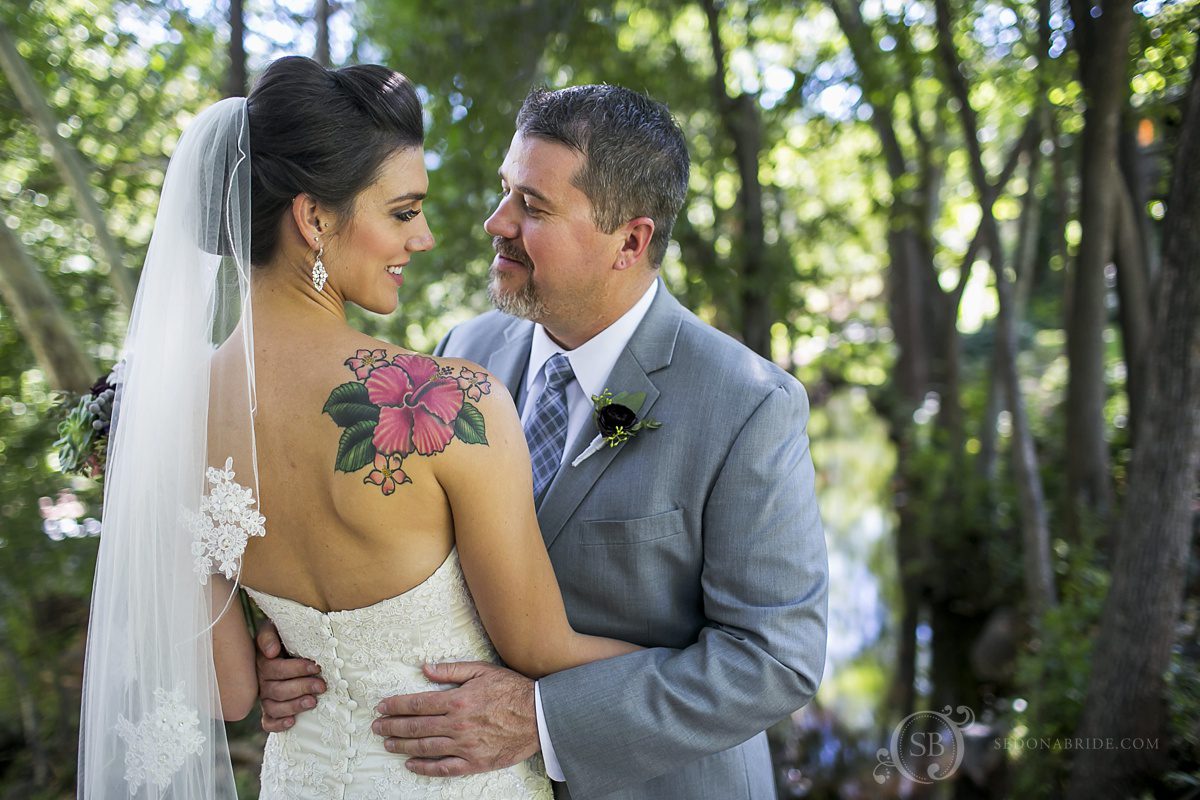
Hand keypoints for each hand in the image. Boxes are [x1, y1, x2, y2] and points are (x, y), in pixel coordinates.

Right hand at [256, 621, 325, 731]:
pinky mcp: (270, 711)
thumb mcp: (274, 628)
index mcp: (262, 661)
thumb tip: (271, 652)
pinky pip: (267, 722)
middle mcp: (262, 681)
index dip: (295, 669)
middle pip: (277, 690)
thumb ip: (269, 635)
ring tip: (313, 702)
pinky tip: (292, 722)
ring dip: (294, 706)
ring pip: (273, 707)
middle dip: (301, 687)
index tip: (316, 667)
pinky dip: (277, 724)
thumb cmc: (284, 635)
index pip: (274, 669)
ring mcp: (265, 697)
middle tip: (322, 686)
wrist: (285, 645)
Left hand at [373, 661, 538, 776]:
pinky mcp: (474, 762)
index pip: (418, 704)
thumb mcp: (482, 671)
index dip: (396, 706)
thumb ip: (452, 670)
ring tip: (387, 743)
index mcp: (458, 700)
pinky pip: (444, 768)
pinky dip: (424, 767)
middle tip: (376, 726)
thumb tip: (426, 668)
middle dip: (392, 726)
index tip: (381, 707)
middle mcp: (458, 724)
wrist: (539, 716)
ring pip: (425, 747)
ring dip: (402, 745)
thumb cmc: (512, 690)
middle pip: (416, 727)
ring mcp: (465, 745)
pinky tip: (411, 764)